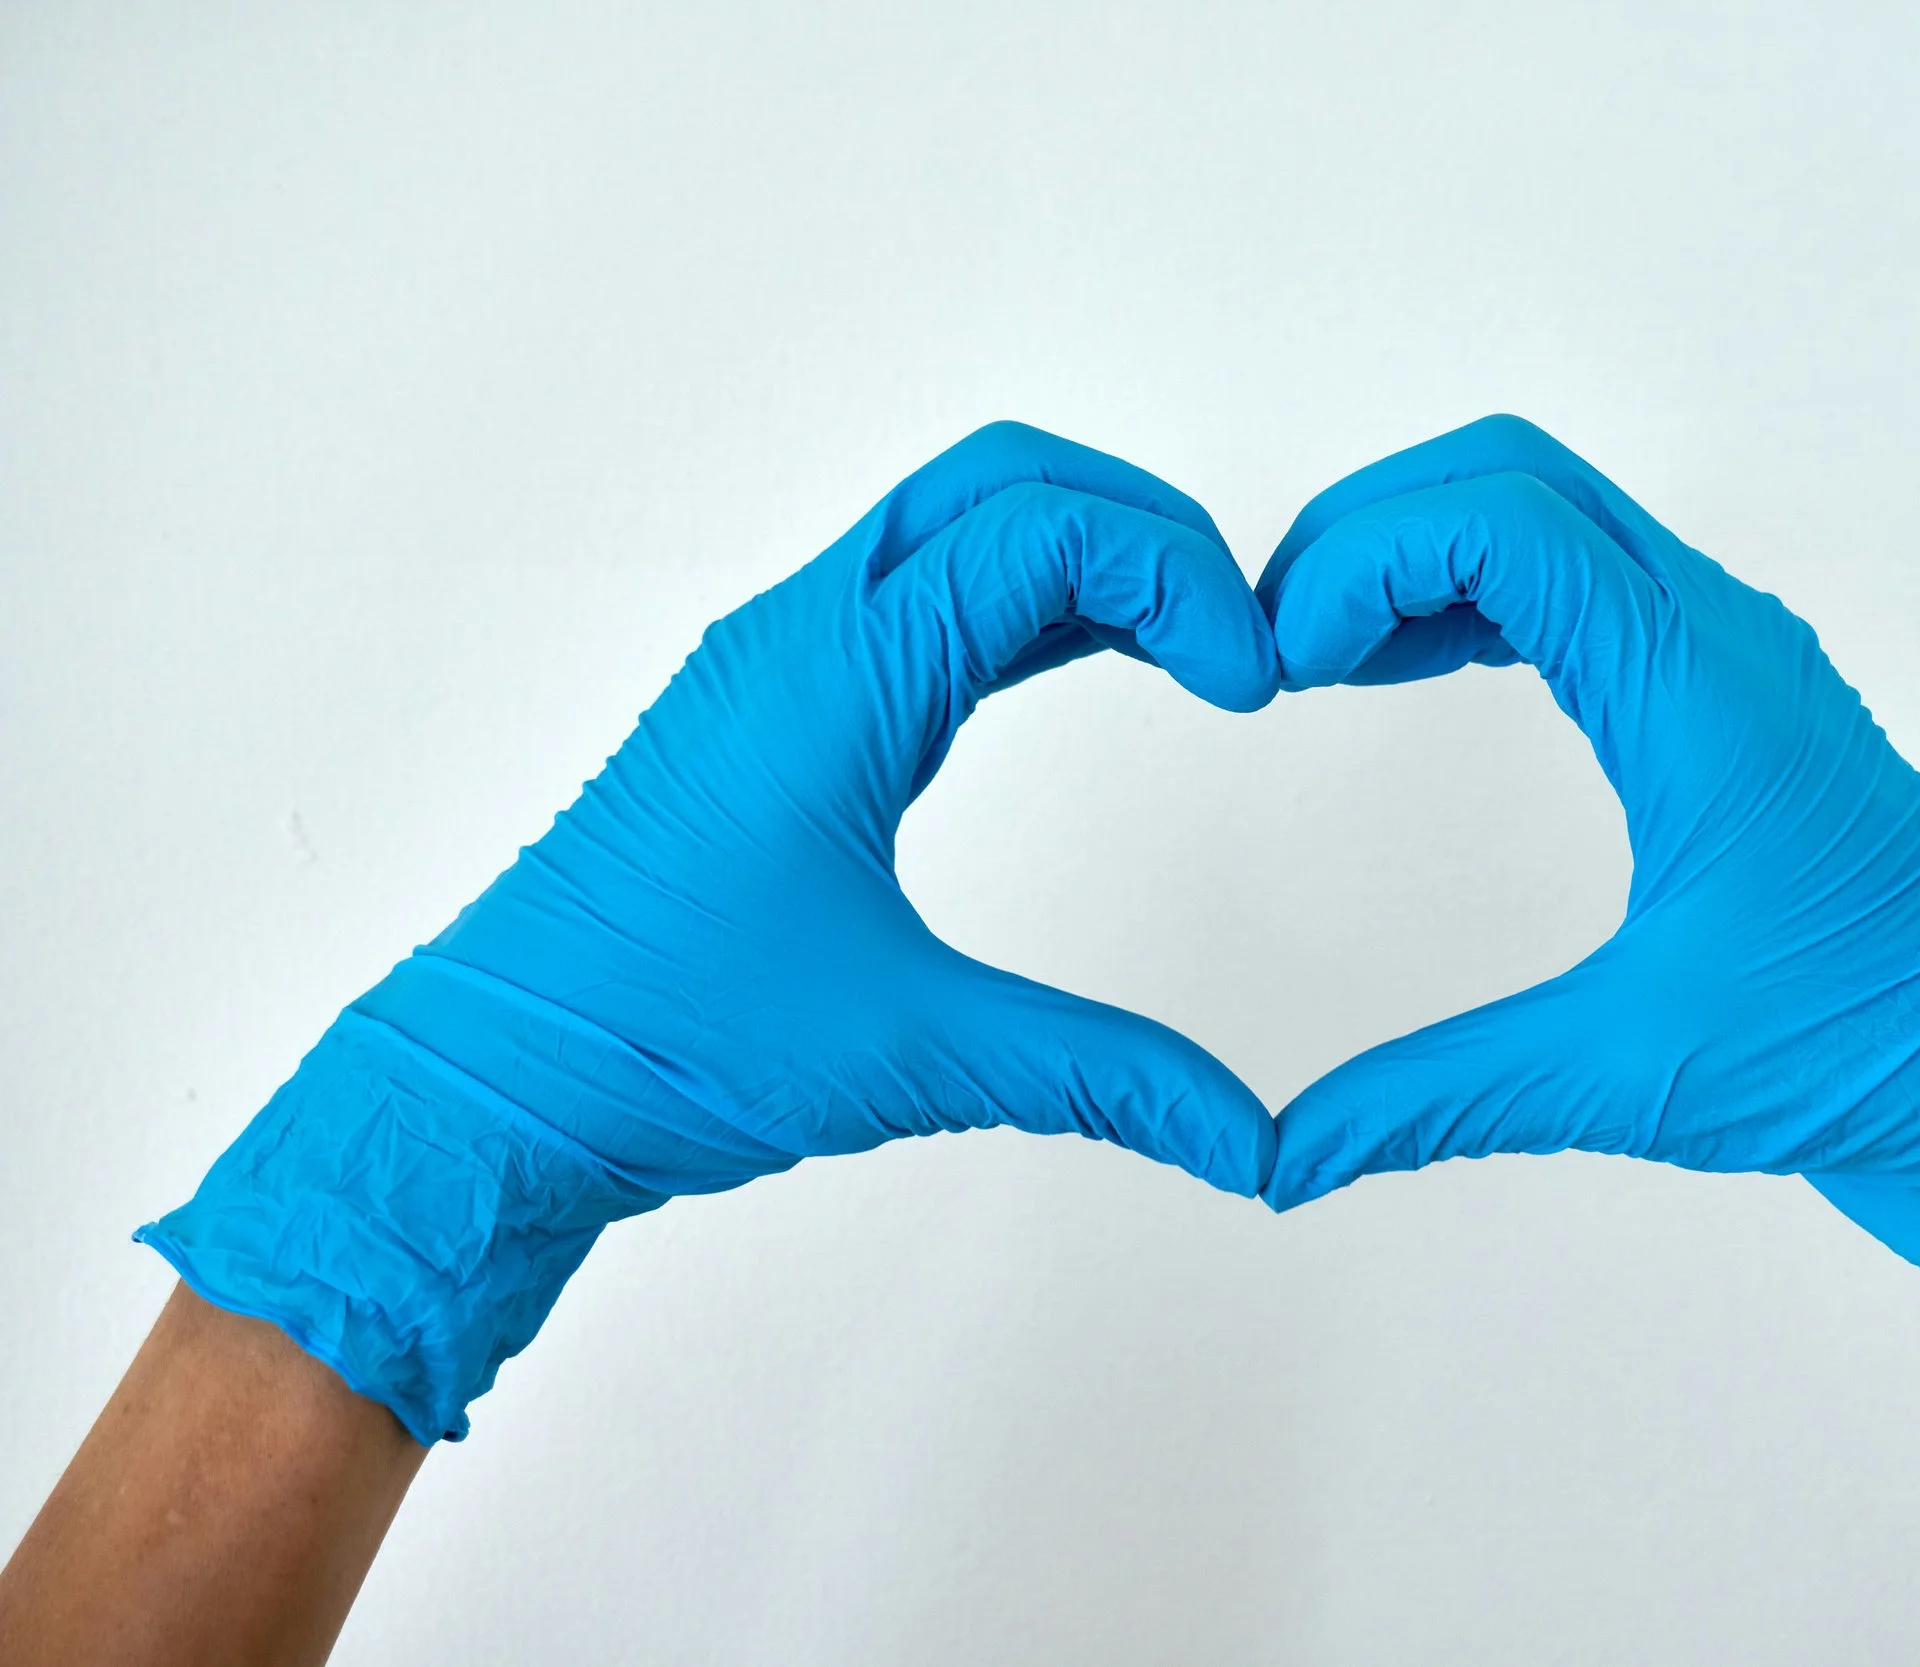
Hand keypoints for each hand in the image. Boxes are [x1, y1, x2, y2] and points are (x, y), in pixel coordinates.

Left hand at [139, 423, 1280, 1442]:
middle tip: (1235, 631)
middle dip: (1143, 526)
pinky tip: (1086, 664)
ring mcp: (778, 662)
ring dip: (1081, 555)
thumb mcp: (910, 1055)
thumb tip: (1248, 1139)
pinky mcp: (769, 709)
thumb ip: (1100, 1079)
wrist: (494, 1084)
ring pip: (954, 524)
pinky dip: (1020, 602)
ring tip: (1188, 647)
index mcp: (836, 678)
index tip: (1252, 683)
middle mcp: (801, 635)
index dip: (1179, 578)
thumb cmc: (658, 1043)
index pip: (1043, 532)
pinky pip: (915, 594)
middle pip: (1003, 478)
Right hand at [1256, 415, 1919, 1411]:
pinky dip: (1476, 594)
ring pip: (1549, 509)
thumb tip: (1284, 1157)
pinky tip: (1406, 670)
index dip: (1363, 560)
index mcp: (1697, 692)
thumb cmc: (1863, 1054)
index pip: (1503, 520)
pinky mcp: (1729, 687)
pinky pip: (1582, 577)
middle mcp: (1718, 636)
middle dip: (1372, 528)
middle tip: (1278, 639)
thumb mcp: (1627, 1073)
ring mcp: (1731, 650)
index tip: (1283, 664)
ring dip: (1421, 552)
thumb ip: (1436, 1098)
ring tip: (1318, 654)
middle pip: (1513, 473)